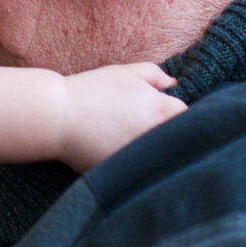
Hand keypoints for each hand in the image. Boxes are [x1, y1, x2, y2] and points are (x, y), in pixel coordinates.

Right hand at [57, 62, 185, 171]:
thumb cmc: (92, 90)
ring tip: (132, 141)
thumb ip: (155, 74)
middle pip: (180, 139)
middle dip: (170, 133)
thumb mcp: (125, 72)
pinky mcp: (128, 174)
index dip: (175, 112)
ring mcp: (144, 157)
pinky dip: (138, 164)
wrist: (58, 117)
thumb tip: (173, 85)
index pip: (187, 115)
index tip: (162, 112)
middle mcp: (157, 135)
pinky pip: (142, 170)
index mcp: (161, 109)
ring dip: (156, 150)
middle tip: (148, 127)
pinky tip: (121, 154)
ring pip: (162, 157)